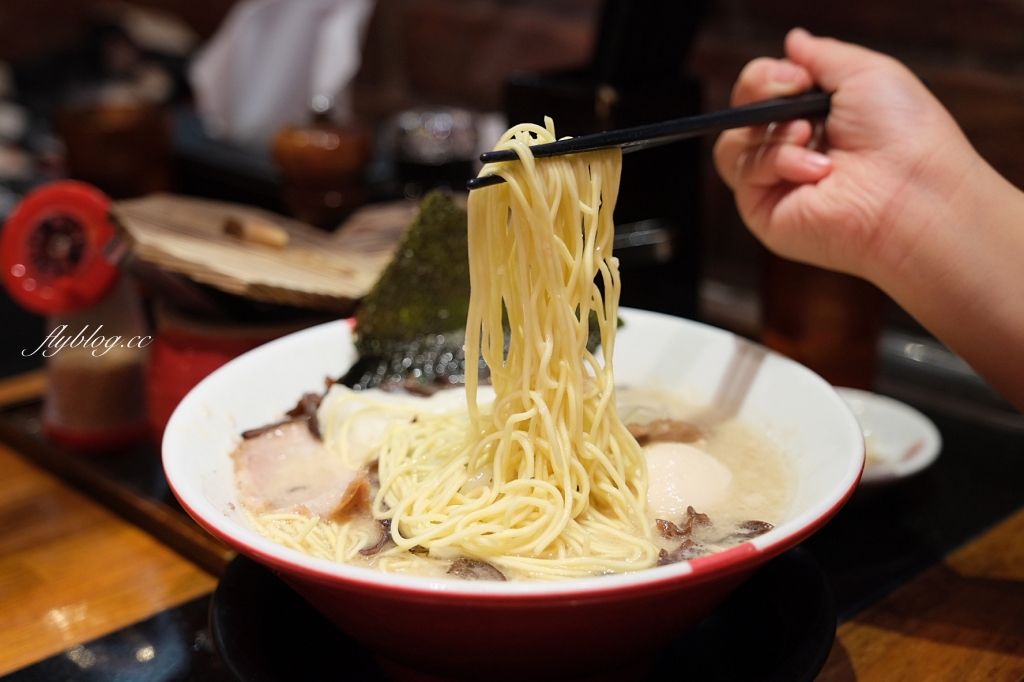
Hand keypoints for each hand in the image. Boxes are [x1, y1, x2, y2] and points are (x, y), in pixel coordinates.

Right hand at [713, 28, 981, 283]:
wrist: (912, 191)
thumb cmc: (905, 137)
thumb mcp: (867, 73)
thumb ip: (822, 55)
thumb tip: (793, 41)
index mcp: (818, 118)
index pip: (764, 91)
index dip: (767, 76)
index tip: (797, 76)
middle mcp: (794, 149)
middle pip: (740, 113)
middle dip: (758, 91)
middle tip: (792, 91)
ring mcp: (778, 182)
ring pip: (733, 143)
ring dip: (771, 130)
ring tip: (808, 134)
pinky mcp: (766, 211)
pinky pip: (743, 172)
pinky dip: (777, 161)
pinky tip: (815, 169)